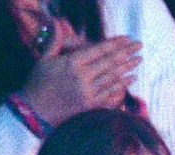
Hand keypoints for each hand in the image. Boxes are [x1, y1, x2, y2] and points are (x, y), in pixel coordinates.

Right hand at [21, 34, 141, 125]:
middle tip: (139, 46)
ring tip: (139, 60)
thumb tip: (57, 22)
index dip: (115, 44)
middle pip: (110, 62)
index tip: (127, 39)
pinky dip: (122, 86)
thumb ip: (55, 41)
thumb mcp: (44, 59)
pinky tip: (131, 79)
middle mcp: (82, 78)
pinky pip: (110, 95)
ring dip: (128, 68)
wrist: (34, 112)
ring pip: (113, 78)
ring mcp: (88, 93)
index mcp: (72, 63)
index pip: (99, 50)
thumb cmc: (38, 84)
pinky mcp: (90, 107)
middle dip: (126, 53)